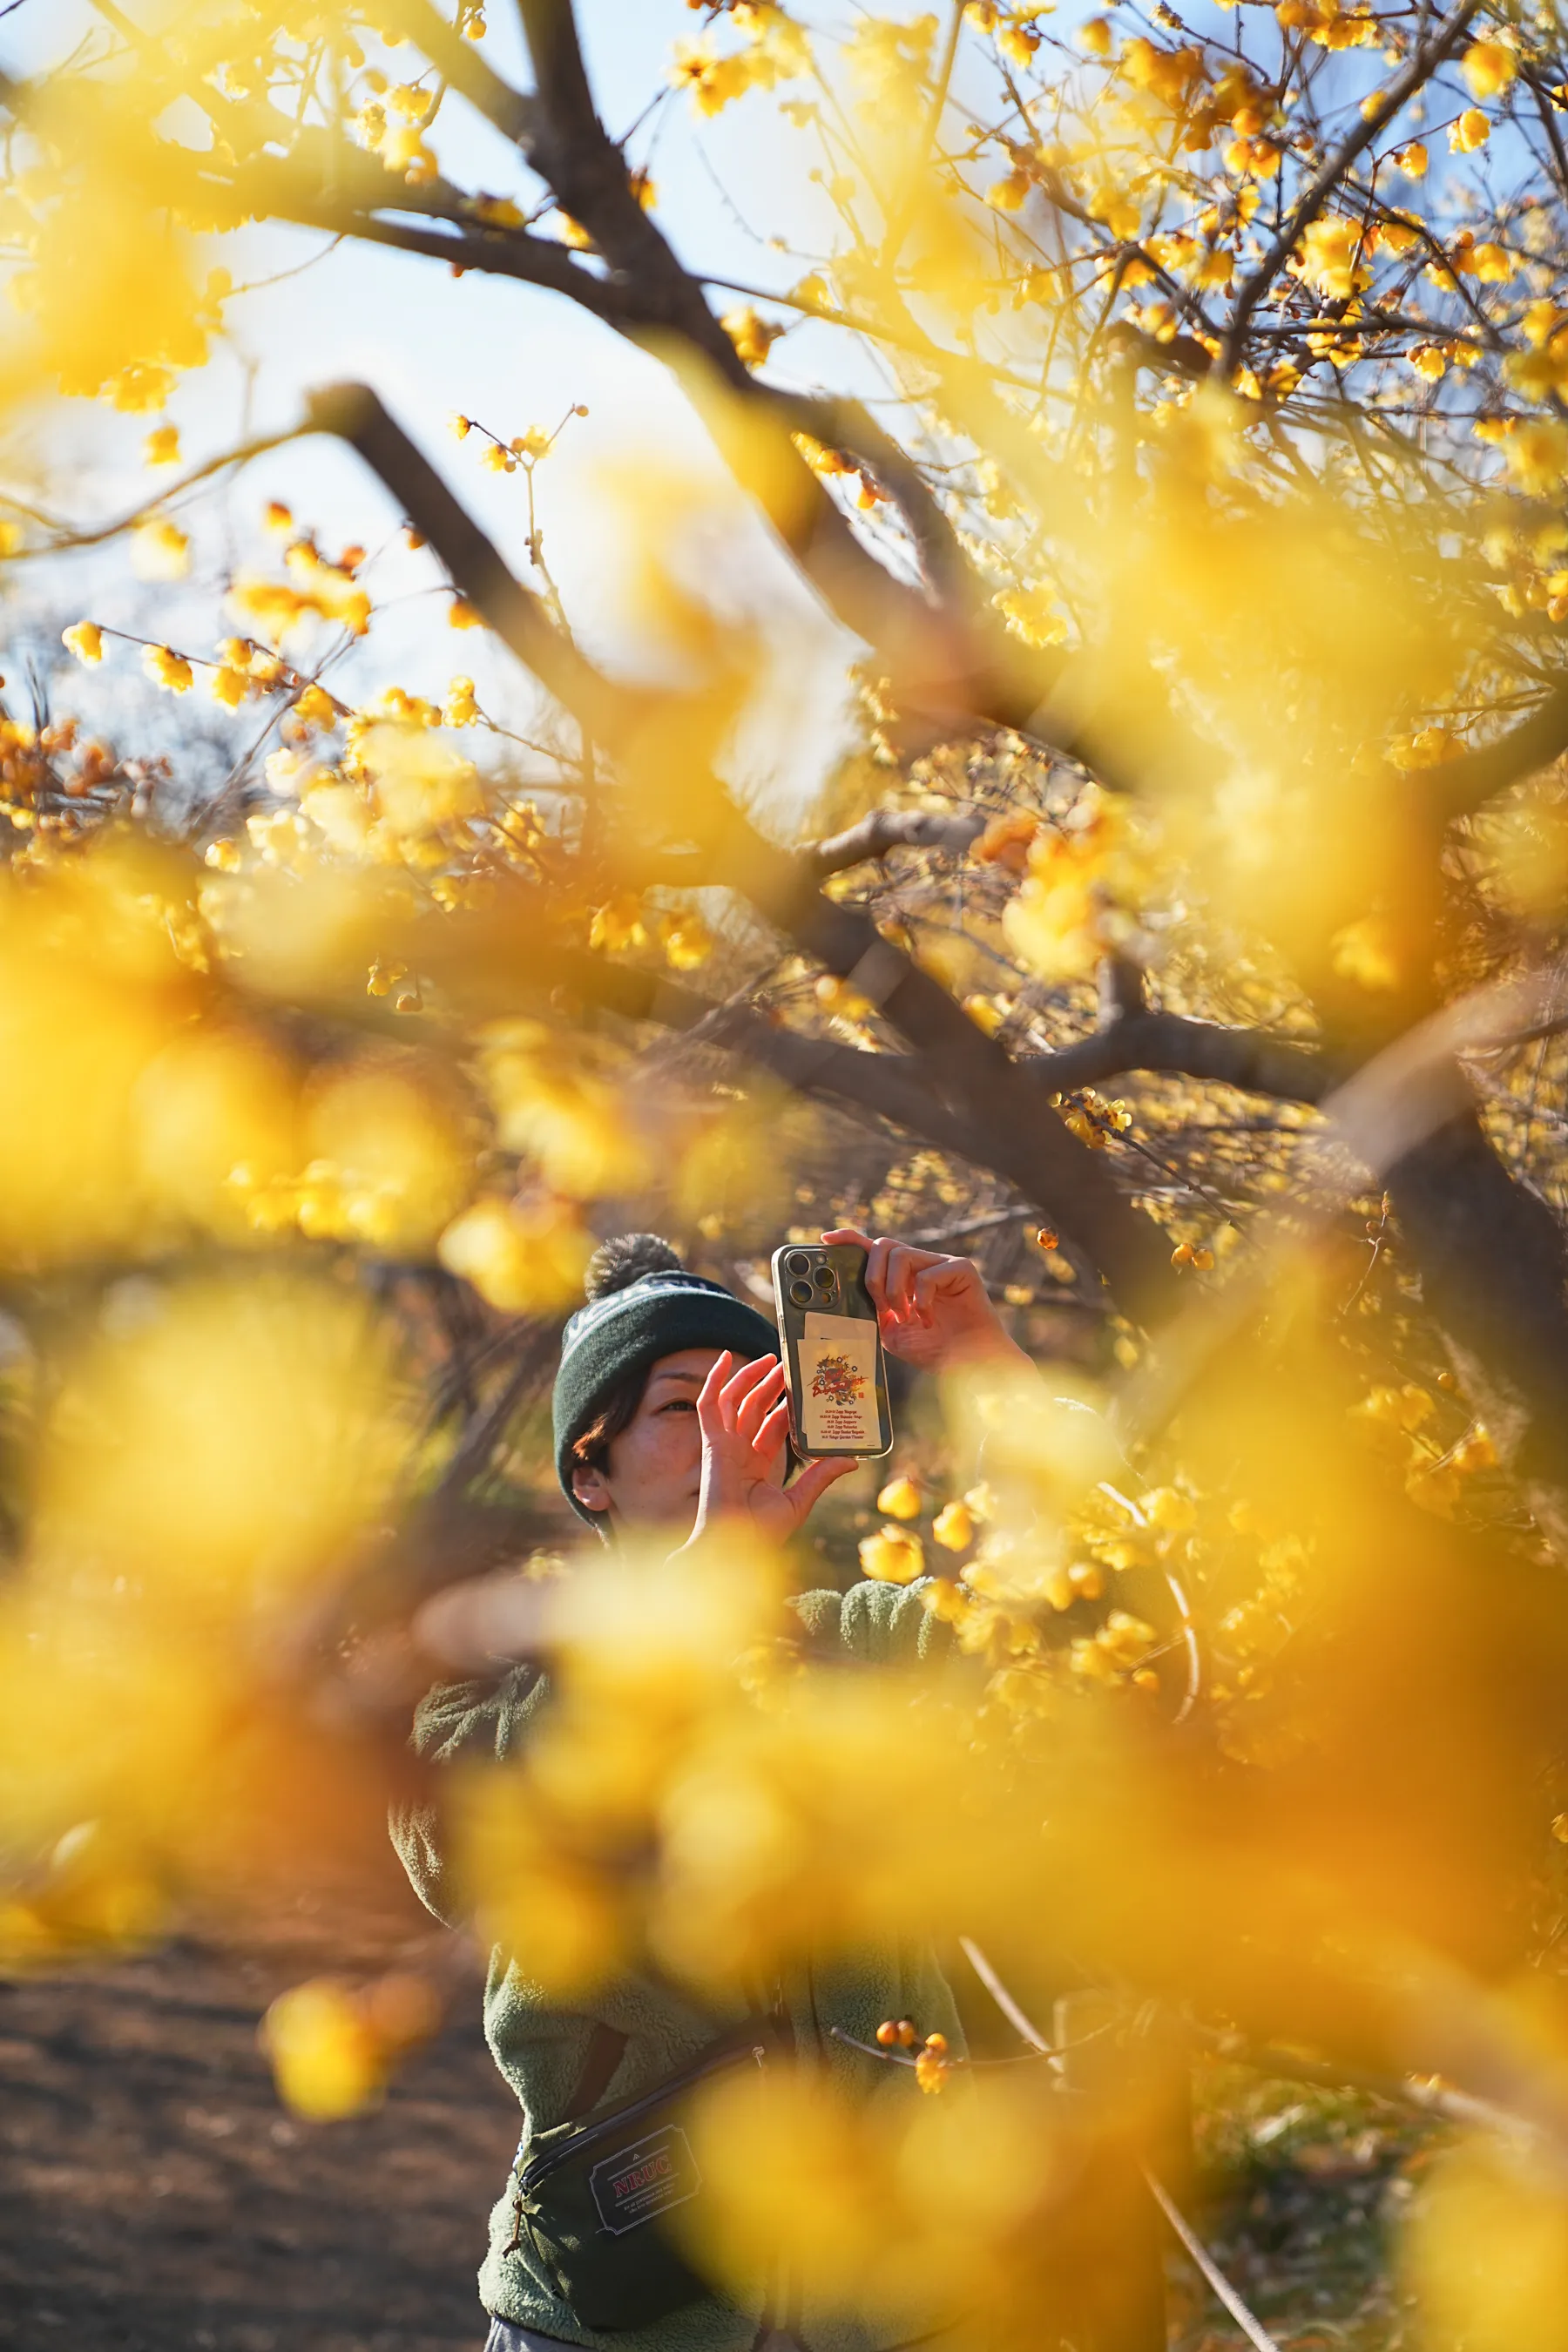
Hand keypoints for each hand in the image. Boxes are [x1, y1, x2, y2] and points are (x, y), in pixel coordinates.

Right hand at [687, 1351, 855, 1546]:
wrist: (733, 1550)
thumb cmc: (760, 1535)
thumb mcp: (799, 1501)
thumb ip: (820, 1477)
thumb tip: (854, 1459)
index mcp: (758, 1464)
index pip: (774, 1425)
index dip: (788, 1405)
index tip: (807, 1388)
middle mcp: (740, 1451)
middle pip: (756, 1407)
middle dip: (773, 1385)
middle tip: (792, 1365)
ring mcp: (725, 1445)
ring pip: (736, 1400)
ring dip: (751, 1377)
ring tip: (773, 1358)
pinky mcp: (713, 1443)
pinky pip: (710, 1405)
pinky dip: (714, 1381)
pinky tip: (725, 1359)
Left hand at [821, 1228, 1033, 1375]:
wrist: (968, 1366)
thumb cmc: (933, 1349)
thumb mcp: (890, 1331)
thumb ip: (872, 1309)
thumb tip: (843, 1297)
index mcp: (904, 1277)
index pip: (875, 1249)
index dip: (851, 1239)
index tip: (827, 1238)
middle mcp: (922, 1264)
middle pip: (883, 1245)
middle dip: (873, 1277)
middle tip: (881, 1307)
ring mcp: (942, 1264)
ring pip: (901, 1255)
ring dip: (895, 1290)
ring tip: (905, 1317)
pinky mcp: (961, 1268)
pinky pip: (928, 1273)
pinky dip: (921, 1300)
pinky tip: (928, 1320)